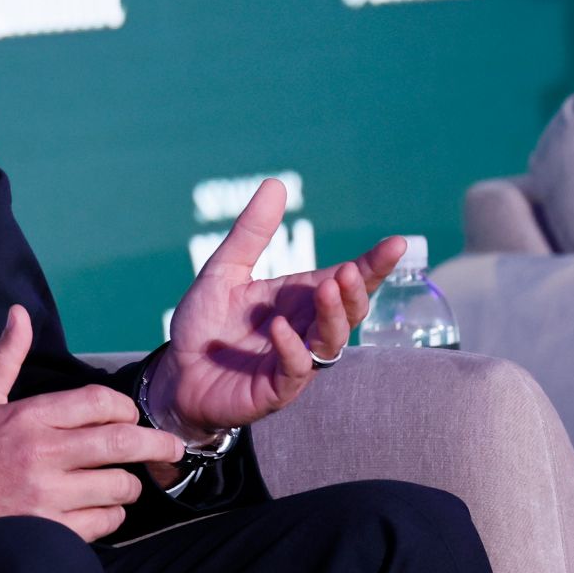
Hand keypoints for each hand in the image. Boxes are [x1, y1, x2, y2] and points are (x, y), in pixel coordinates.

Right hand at [0, 305, 184, 541]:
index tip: (132, 416)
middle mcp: (42, 453)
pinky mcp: (49, 530)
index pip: (98, 401)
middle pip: (121, 441)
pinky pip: (103, 522)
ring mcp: (47, 494)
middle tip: (172, 449)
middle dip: (156, 444)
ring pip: (118, 485)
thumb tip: (18, 313)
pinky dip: (110, 517)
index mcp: (29, 416)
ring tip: (124, 483)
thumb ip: (5, 357)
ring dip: (128, 485)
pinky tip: (101, 510)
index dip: (125, 407)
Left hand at [153, 179, 403, 439]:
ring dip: (332, 317)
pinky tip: (280, 328)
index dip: (373, 265)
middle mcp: (305, 329)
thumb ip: (251, 233)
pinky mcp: (275, 389)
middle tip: (348, 271)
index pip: (346, 280)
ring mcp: (294, 361)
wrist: (176, 373)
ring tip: (326, 289)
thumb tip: (276, 183)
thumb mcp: (224, 270)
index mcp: (299, 299)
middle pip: (348, 311)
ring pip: (331, 342)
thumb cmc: (205, 324)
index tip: (397, 244)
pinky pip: (294, 370)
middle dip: (354, 291)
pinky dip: (291, 348)